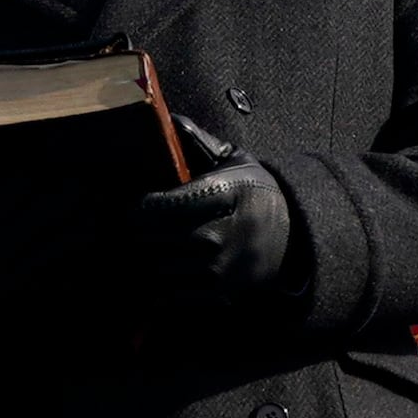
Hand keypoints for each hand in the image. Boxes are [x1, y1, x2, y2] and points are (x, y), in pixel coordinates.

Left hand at [131, 124, 296, 301]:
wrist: (294, 241)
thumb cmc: (252, 195)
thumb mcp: (236, 162)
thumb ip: (200, 143)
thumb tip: (169, 120)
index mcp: (224, 194)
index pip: (159, 206)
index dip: (136, 208)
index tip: (132, 206)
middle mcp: (221, 234)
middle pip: (150, 238)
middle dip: (132, 234)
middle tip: (123, 229)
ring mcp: (221, 270)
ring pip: (155, 268)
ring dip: (142, 261)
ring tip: (137, 251)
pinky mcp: (220, 297)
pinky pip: (169, 295)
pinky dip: (156, 287)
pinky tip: (158, 272)